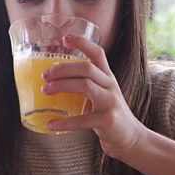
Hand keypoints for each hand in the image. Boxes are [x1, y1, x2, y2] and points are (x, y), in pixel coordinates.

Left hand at [41, 34, 148, 159]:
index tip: (64, 38)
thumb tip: (50, 81)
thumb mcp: (101, 93)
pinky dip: (65, 122)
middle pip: (87, 68)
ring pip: (85, 86)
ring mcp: (110, 102)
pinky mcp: (107, 120)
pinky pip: (83, 120)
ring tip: (45, 91)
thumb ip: (84, 84)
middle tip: (45, 75)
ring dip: (62, 86)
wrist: (129, 136)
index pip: (98, 53)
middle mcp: (110, 85)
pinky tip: (52, 124)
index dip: (82, 43)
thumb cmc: (108, 112)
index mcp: (107, 76)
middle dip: (63, 69)